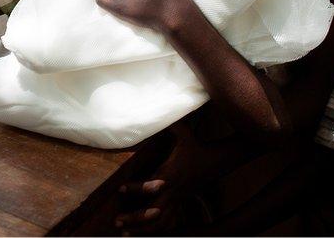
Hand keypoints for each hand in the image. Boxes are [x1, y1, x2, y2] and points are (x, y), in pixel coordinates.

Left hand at [115, 120, 203, 234]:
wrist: (217, 161)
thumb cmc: (196, 145)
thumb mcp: (183, 132)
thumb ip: (169, 124)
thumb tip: (153, 109)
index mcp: (170, 175)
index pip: (150, 185)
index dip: (135, 188)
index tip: (120, 189)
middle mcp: (173, 191)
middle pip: (153, 213)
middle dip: (134, 219)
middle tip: (117, 222)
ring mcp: (177, 199)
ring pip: (160, 222)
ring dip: (142, 229)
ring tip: (124, 233)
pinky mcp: (180, 203)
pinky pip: (168, 222)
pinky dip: (155, 230)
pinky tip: (142, 233)